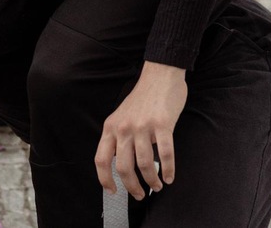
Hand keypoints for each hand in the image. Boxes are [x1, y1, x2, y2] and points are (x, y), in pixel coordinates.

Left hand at [95, 61, 187, 199]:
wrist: (159, 76)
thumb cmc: (142, 98)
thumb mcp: (121, 116)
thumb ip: (118, 137)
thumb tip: (119, 165)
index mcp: (111, 127)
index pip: (101, 160)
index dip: (105, 179)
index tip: (112, 191)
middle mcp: (124, 128)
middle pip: (124, 168)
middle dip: (132, 187)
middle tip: (140, 195)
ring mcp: (143, 126)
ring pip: (144, 164)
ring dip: (151, 181)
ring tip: (157, 186)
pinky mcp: (162, 124)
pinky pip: (165, 154)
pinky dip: (168, 170)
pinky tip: (169, 176)